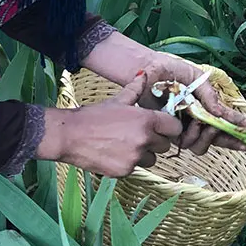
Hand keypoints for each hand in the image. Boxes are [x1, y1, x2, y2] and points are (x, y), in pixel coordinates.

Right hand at [35, 74, 183, 176]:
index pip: (174, 127)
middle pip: (165, 145)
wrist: (70, 135)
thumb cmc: (93, 116)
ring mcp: (135, 158)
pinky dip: (128, 164)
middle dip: (155, 141)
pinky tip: (114, 153)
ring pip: (152, 160)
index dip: (169, 127)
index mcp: (145, 119)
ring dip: (143, 154)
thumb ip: (135, 88)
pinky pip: (135, 169)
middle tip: (138, 135)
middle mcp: (144, 139)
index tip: (161, 127)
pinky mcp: (125, 172)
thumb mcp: (117, 100)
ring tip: (125, 145)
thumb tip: (143, 74)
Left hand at [137, 54, 245, 155]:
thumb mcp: (196, 77)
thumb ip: (210, 95)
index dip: (241, 129)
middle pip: (217, 139)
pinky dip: (191, 136)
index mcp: (206, 105)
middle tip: (215, 125)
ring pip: (202, 145)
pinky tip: (188, 125)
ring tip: (197, 122)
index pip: (226, 121)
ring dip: (204, 136)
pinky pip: (186, 143)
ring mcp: (184, 127)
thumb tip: (222, 113)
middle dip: (223, 136)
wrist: (147, 70)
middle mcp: (197, 119)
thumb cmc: (170, 70)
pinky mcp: (170, 131)